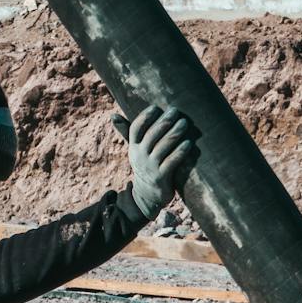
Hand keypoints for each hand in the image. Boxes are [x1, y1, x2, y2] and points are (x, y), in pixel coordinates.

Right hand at [120, 104, 194, 218]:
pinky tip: (189, 143)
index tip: (156, 107)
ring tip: (184, 123)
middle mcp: (140, 156)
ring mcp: (150, 167)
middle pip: (152, 135)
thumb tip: (112, 115)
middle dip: (164, 121)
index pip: (135, 129)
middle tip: (176, 111)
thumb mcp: (134, 149)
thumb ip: (127, 131)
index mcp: (133, 147)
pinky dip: (180, 151)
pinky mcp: (161, 177)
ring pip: (163, 146)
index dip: (145, 117)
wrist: (147, 195)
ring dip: (175, 133)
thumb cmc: (145, 164)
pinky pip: (172, 161)